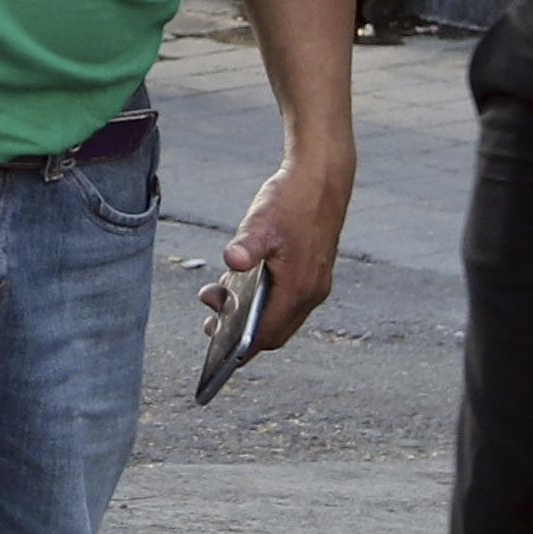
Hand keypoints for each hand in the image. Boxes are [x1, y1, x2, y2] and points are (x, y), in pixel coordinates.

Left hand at [214, 145, 349, 362]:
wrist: (323, 177)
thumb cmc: (291, 199)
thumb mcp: (260, 221)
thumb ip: (246, 246)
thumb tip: (231, 261)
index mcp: (299, 288)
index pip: (268, 335)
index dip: (243, 350)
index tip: (217, 356)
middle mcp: (312, 292)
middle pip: (274, 331)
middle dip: (240, 331)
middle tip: (209, 318)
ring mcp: (315, 283)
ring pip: (280, 315)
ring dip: (250, 313)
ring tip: (218, 293)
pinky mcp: (313, 271)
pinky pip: (286, 299)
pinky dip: (263, 299)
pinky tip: (239, 281)